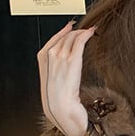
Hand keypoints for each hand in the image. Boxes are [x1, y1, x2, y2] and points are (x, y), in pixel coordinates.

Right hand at [36, 20, 95, 135]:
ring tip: (91, 31)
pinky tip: (92, 33)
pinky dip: (87, 34)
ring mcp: (61, 57)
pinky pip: (80, 41)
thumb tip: (63, 62)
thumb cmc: (58, 99)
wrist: (61, 108)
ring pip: (72, 37)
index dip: (63, 31)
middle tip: (85, 30)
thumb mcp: (52, 81)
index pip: (53, 39)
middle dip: (75, 32)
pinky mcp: (73, 60)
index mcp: (42, 60)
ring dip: (83, 32)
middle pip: (64, 36)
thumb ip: (55, 68)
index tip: (71, 27)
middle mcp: (50, 56)